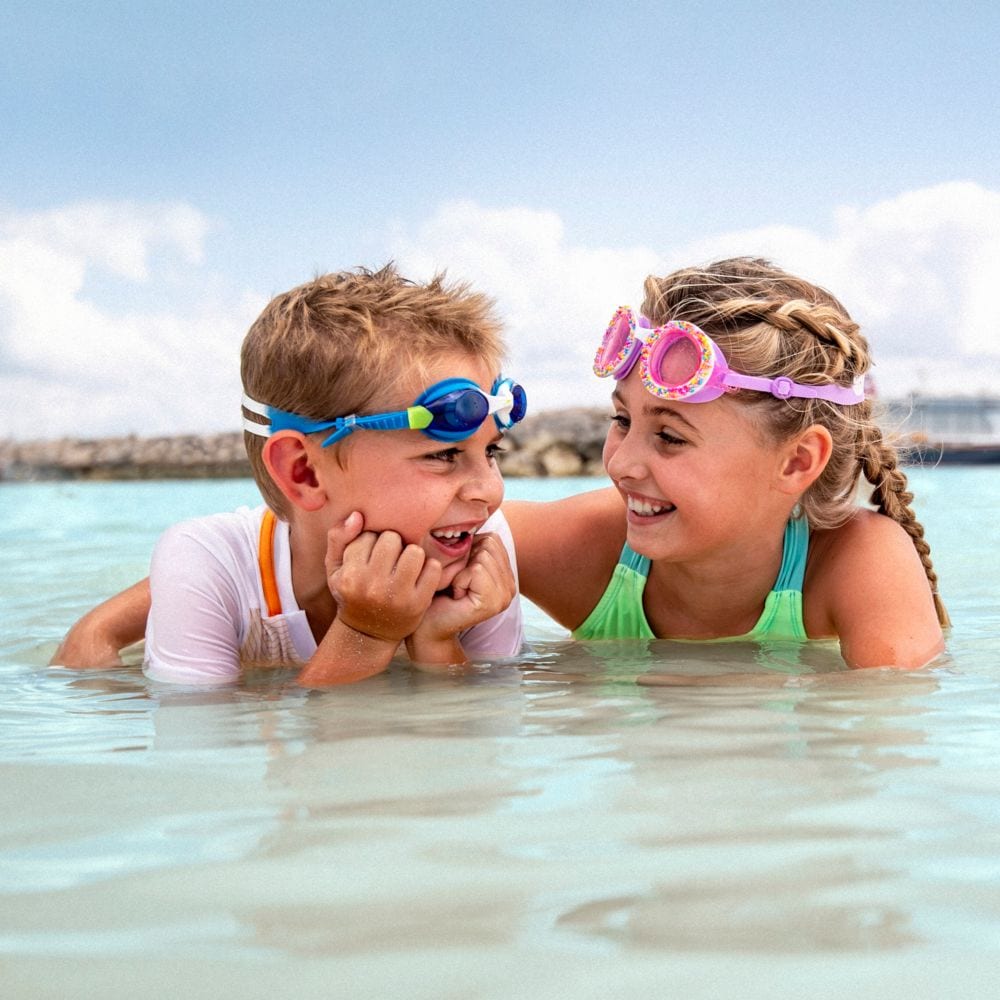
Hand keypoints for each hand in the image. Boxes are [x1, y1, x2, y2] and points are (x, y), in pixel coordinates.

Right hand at [326, 518, 442, 643]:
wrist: (368, 634)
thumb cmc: (352, 593)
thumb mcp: (335, 569)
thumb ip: (338, 538)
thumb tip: (357, 516)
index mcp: (349, 576)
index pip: (368, 536)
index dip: (371, 541)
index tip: (370, 556)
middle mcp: (371, 586)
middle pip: (392, 539)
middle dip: (392, 545)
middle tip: (389, 559)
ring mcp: (397, 596)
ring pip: (414, 551)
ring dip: (412, 554)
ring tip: (405, 565)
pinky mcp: (418, 603)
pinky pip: (433, 568)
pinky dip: (429, 568)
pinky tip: (418, 576)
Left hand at [407, 532, 515, 660]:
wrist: (425, 627)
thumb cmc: (437, 592)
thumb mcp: (457, 563)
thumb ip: (472, 545)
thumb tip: (475, 513)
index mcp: (506, 575)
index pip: (492, 538)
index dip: (468, 550)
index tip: (458, 573)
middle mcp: (511, 585)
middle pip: (489, 544)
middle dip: (465, 559)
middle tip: (455, 583)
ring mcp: (505, 595)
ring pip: (483, 555)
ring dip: (460, 570)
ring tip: (455, 589)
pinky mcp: (493, 603)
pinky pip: (476, 570)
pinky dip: (459, 579)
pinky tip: (455, 596)